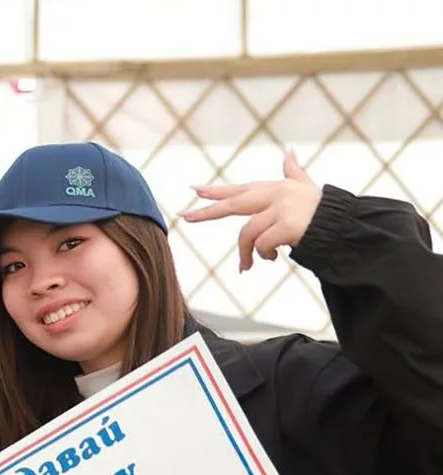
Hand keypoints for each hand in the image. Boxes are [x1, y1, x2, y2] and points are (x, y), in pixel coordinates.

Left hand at [178, 151, 322, 271]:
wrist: (345, 226)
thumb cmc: (324, 210)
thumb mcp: (306, 189)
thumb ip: (294, 173)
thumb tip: (289, 153)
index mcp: (276, 188)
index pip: (240, 189)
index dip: (217, 190)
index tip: (194, 190)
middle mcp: (276, 195)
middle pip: (234, 204)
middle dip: (207, 211)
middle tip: (185, 216)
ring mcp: (281, 209)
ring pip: (247, 233)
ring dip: (245, 253)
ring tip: (247, 265)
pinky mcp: (287, 225)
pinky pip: (262, 244)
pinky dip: (263, 255)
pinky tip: (271, 259)